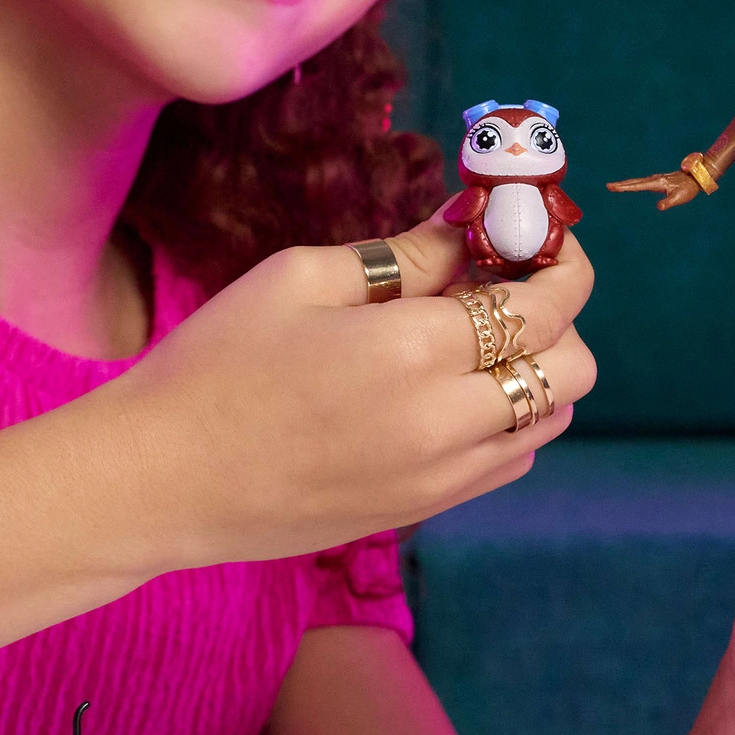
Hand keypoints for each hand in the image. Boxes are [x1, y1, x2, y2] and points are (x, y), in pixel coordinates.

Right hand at [92, 217, 595, 576]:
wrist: (162, 481)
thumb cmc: (218, 363)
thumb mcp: (302, 278)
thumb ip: (405, 253)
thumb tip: (473, 223)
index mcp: (415, 350)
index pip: (546, 303)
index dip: (563, 259)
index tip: (544, 233)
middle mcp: (447, 422)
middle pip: (572, 368)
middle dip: (558, 315)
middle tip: (502, 283)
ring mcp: (441, 478)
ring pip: (550, 420)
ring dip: (536, 369)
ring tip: (473, 338)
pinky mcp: (423, 512)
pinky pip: (507, 461)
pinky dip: (506, 419)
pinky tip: (447, 391)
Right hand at [606, 170, 703, 209]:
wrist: (696, 178)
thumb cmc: (688, 189)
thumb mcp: (679, 198)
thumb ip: (669, 202)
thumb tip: (659, 207)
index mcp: (657, 183)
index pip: (637, 186)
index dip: (624, 187)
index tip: (612, 187)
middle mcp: (655, 180)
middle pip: (635, 182)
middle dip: (621, 184)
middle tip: (609, 186)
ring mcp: (657, 179)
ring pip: (638, 181)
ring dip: (627, 184)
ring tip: (616, 186)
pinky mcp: (659, 181)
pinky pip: (643, 182)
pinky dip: (635, 183)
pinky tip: (633, 185)